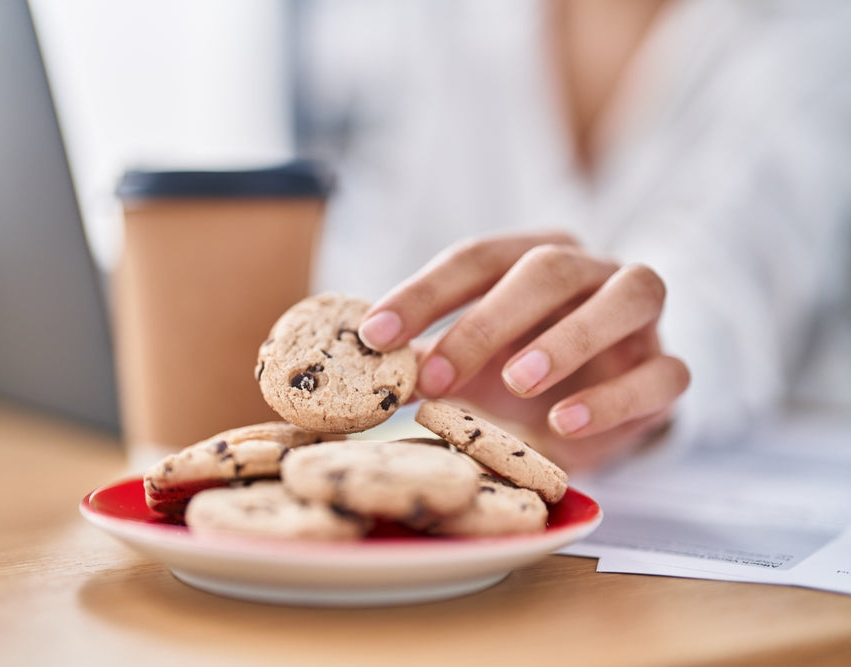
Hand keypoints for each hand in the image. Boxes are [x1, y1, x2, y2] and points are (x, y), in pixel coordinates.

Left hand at [357, 232, 689, 471]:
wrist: (593, 410)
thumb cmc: (518, 373)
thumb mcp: (469, 360)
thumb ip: (428, 357)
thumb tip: (358, 372)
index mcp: (532, 255)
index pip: (476, 257)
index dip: (423, 294)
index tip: (375, 335)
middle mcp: (592, 271)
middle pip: (548, 267)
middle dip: (488, 321)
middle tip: (437, 376)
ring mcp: (639, 317)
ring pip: (625, 298)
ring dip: (569, 337)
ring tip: (518, 381)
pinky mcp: (666, 369)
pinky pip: (662, 374)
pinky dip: (613, 398)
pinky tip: (564, 423)